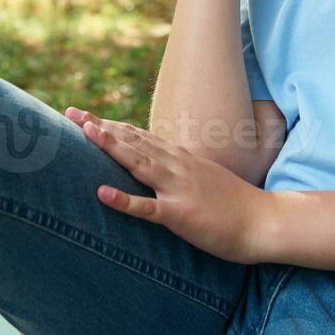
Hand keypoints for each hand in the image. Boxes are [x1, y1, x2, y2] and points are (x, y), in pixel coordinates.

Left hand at [64, 106, 267, 264]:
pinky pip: (148, 208)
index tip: (82, 115)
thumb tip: (157, 163)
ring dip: (111, 147)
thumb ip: (178, 169)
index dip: (109, 125)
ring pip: (139, 163)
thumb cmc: (233, 204)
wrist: (264, 221)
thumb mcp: (203, 176)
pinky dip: (124, 200)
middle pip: (132, 141)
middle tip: (70, 113)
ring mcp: (178, 188)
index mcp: (179, 158)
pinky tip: (102, 194)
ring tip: (86, 133)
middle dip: (100, 127)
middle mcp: (176, 166)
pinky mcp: (181, 214)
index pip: (137, 135)